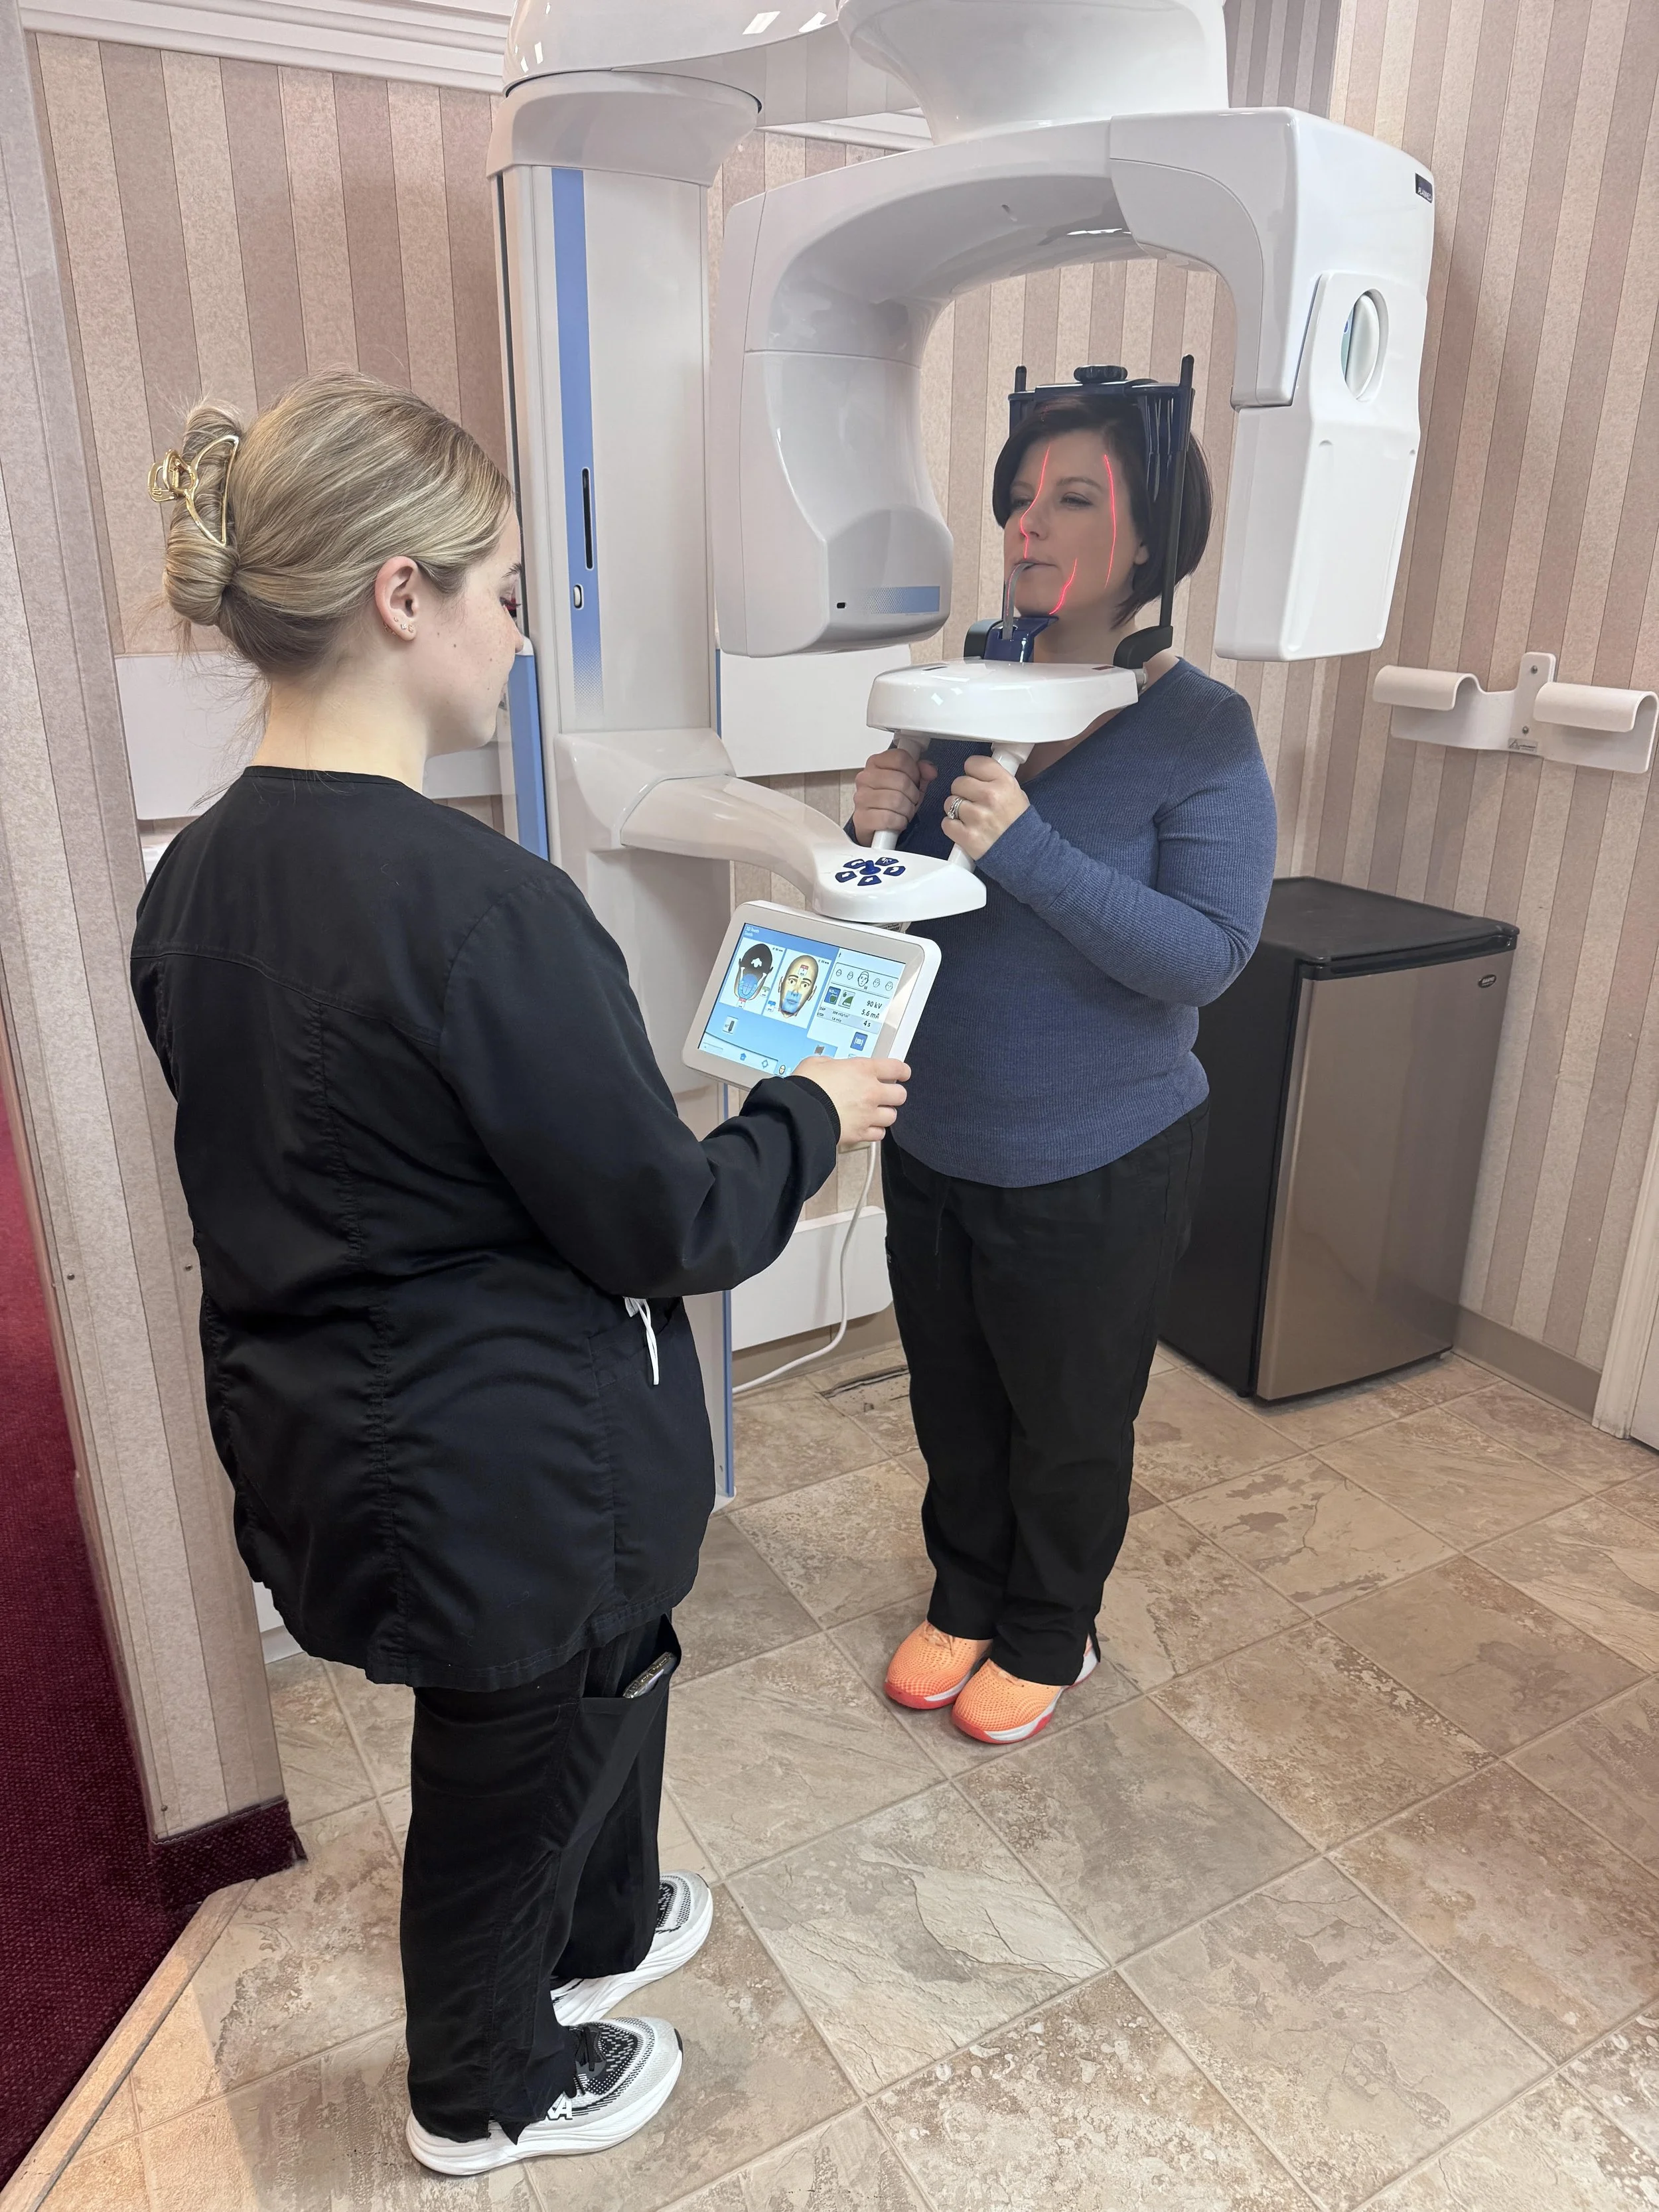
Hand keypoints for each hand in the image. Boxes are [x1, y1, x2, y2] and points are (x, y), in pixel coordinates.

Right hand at [790, 1057, 908, 1147]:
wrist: (798, 1114)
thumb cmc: (805, 1086)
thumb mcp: (817, 1063)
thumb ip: (833, 1064)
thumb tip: (834, 1068)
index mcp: (862, 1070)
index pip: (896, 1068)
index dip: (902, 1071)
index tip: (902, 1073)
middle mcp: (871, 1092)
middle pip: (900, 1095)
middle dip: (894, 1095)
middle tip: (885, 1095)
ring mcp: (868, 1115)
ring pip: (892, 1116)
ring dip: (885, 1114)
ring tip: (874, 1113)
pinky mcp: (860, 1134)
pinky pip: (879, 1134)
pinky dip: (875, 1131)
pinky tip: (866, 1127)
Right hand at [851, 747, 935, 844]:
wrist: (874, 826)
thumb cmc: (890, 803)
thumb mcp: (910, 784)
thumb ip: (921, 773)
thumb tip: (930, 770)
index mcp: (876, 763)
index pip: (900, 758)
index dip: (914, 771)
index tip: (914, 781)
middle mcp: (866, 778)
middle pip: (901, 780)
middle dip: (913, 795)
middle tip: (910, 801)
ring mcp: (862, 797)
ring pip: (897, 801)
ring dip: (907, 811)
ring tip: (903, 812)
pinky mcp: (862, 818)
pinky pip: (889, 818)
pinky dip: (899, 822)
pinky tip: (897, 822)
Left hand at [941, 754, 1028, 859]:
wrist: (1026, 854)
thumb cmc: (1019, 824)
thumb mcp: (1015, 793)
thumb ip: (995, 779)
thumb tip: (975, 772)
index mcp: (1004, 782)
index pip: (973, 763)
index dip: (971, 772)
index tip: (974, 779)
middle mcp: (990, 797)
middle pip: (958, 782)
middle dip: (963, 792)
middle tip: (973, 802)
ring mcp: (977, 817)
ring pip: (950, 802)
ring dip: (956, 810)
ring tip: (970, 817)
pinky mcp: (967, 836)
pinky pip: (947, 823)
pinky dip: (952, 827)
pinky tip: (964, 829)